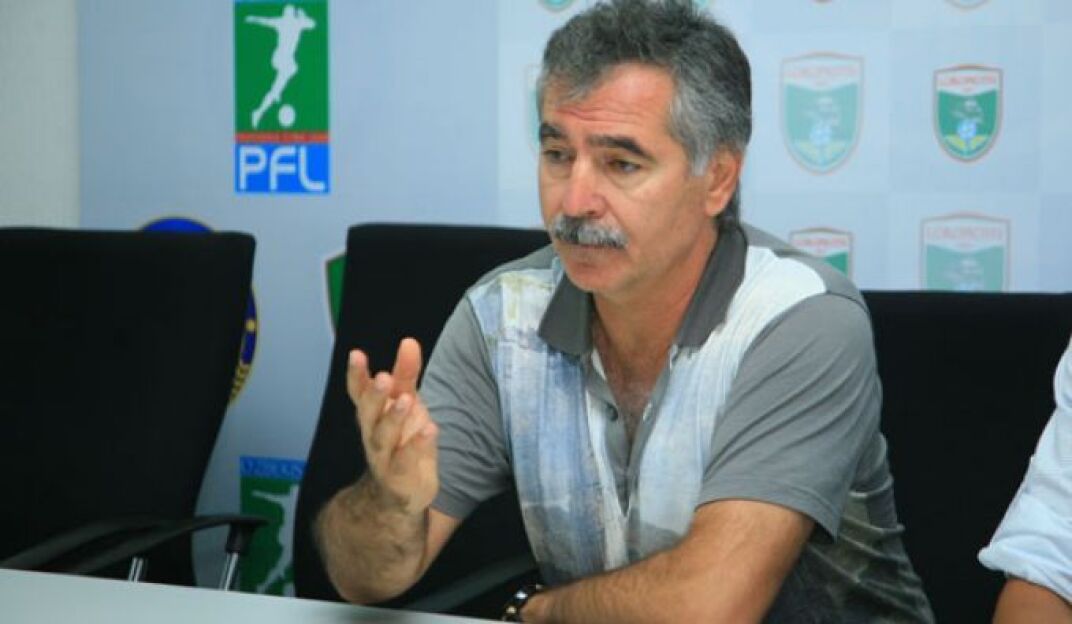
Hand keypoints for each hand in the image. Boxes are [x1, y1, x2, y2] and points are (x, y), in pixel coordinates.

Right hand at [347, 338, 438, 514]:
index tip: (356, 354)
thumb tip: (408, 341)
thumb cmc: (402, 440)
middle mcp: (373, 434)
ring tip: (406, 400)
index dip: (356, 375)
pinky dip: (417, 445)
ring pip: (383, 437)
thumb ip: (406, 374)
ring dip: (393, 418)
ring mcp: (384, 457)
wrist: (401, 493)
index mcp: (372, 414)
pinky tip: (430, 430)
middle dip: (374, 395)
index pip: (359, 392)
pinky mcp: (400, 476)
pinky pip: (406, 460)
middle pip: (368, 413)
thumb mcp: (406, 403)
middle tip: (384, 377)